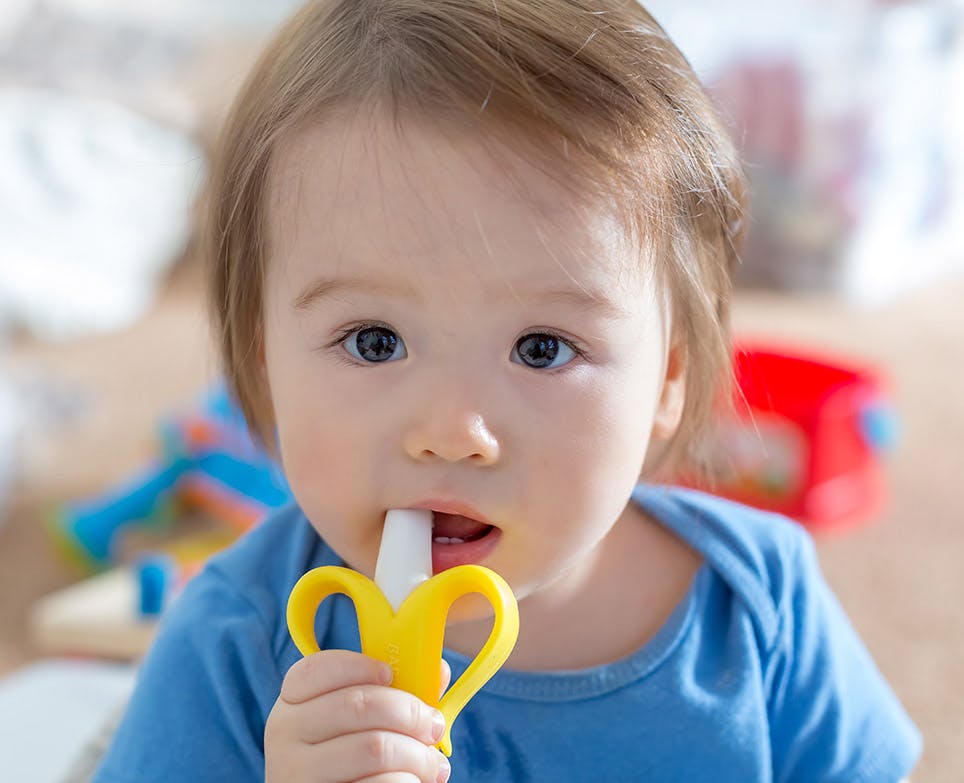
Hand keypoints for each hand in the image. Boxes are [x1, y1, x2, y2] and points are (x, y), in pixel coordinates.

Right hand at [265, 650, 451, 782]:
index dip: (359, 665)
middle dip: (410, 712)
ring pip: (375, 748)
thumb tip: (436, 670)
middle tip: (433, 725)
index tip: (390, 673)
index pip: (316, 669)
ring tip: (432, 763)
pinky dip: (409, 781)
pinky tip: (415, 781)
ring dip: (418, 754)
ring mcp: (297, 774)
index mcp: (292, 704)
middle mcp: (285, 736)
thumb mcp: (357, 724)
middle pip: (357, 704)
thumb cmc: (349, 760)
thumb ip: (392, 693)